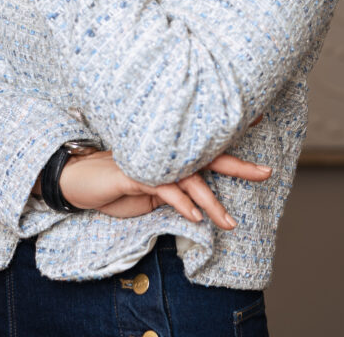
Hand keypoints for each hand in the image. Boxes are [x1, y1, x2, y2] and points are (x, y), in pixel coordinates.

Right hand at [58, 137, 270, 230]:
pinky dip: (182, 203)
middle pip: (208, 155)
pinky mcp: (134, 173)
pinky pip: (164, 188)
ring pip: (189, 178)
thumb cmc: (115, 186)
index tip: (261, 122)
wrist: (77, 181)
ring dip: (211, 202)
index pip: (208, 147)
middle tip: (266, 172)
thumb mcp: (150, 193)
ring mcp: (150, 161)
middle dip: (239, 165)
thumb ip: (174, 192)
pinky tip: (196, 217)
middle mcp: (165, 153)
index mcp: (172, 155)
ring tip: (230, 222)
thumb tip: (198, 204)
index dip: (234, 138)